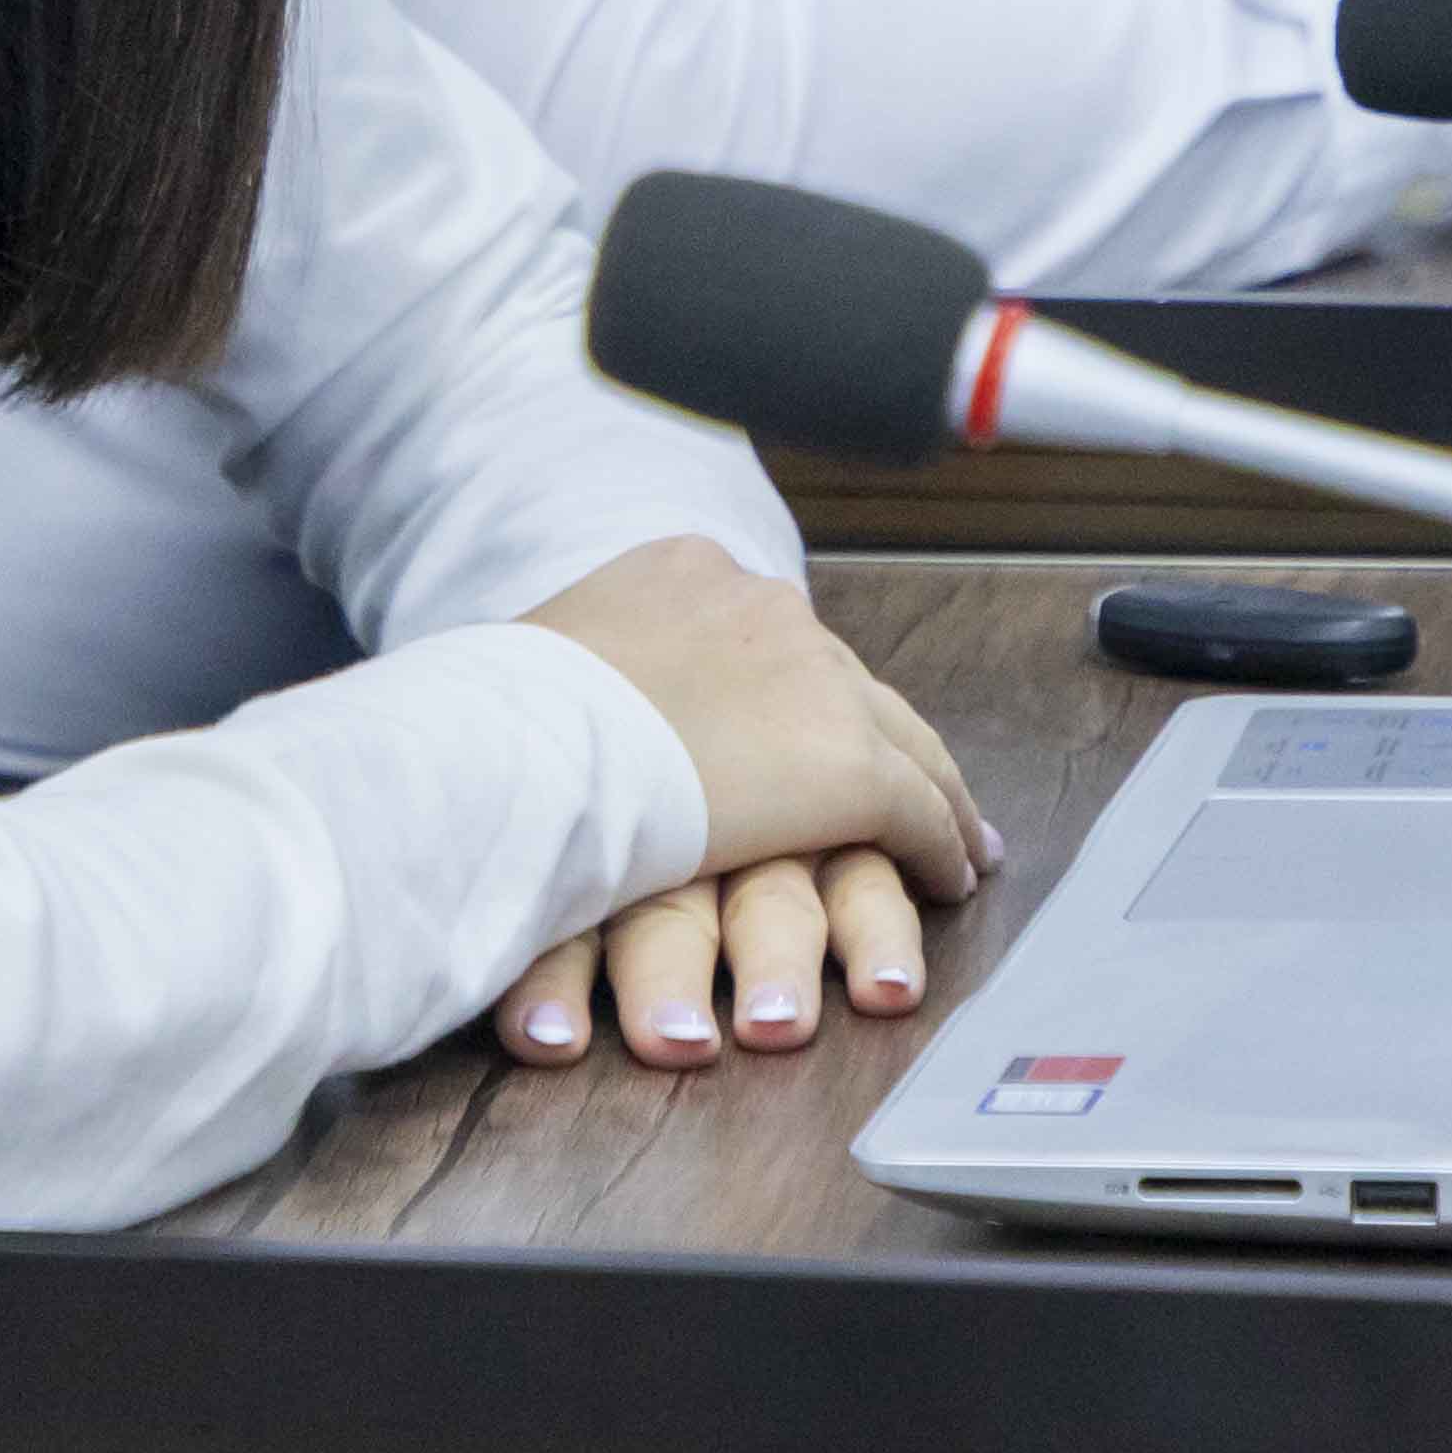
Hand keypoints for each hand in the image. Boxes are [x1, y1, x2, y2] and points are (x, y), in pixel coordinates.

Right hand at [512, 540, 991, 1075]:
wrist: (517, 750)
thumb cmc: (495, 725)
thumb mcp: (542, 668)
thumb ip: (588, 677)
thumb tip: (571, 707)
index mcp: (688, 574)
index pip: (770, 643)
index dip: (803, 695)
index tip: (819, 724)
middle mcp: (764, 611)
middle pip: (846, 685)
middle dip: (879, 738)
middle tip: (919, 786)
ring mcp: (812, 682)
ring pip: (903, 744)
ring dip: (931, 798)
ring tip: (957, 844)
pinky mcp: (846, 766)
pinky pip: (919, 811)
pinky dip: (943, 846)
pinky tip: (954, 878)